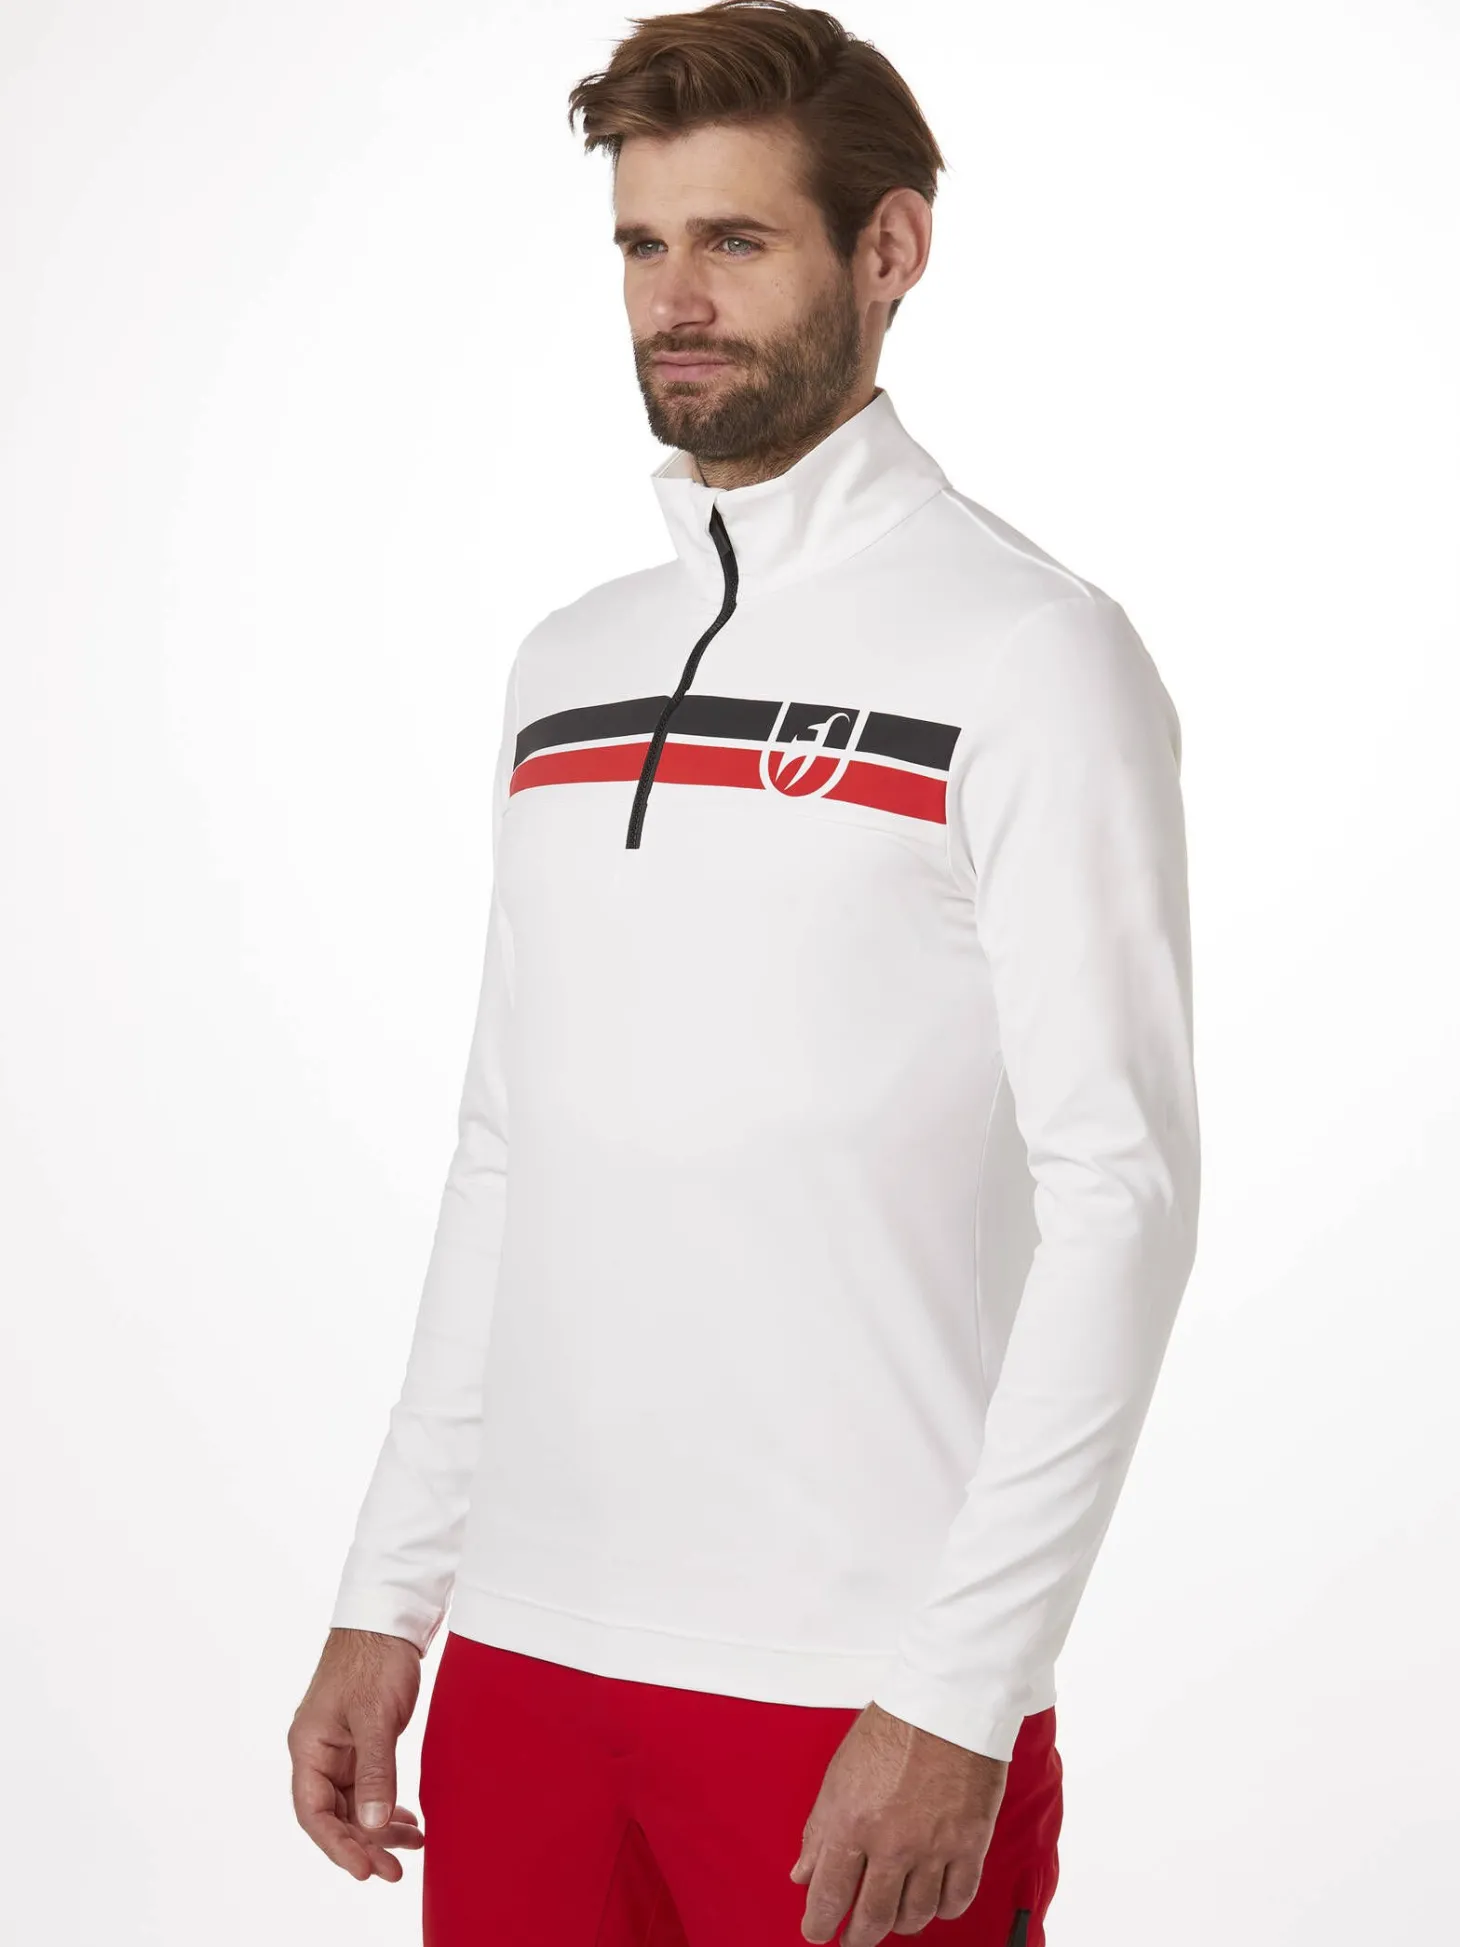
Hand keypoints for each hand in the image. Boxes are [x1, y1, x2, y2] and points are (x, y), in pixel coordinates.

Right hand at [288, 1627, 427, 1881]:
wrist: (389, 1616)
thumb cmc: (373, 1658)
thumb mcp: (374, 1716)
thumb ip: (374, 1771)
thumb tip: (372, 1826)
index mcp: (309, 1746)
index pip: (314, 1812)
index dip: (338, 1845)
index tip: (366, 1868)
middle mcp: (319, 1752)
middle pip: (334, 1814)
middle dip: (363, 1844)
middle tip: (394, 1870)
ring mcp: (341, 1747)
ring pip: (355, 1804)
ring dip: (379, 1828)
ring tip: (412, 1847)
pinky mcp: (363, 1741)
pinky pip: (369, 1786)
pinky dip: (386, 1805)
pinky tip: (408, 1820)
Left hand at [789, 1702, 1007, 1945]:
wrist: (946, 1704)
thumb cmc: (892, 1729)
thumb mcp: (839, 1774)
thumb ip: (820, 1829)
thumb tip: (803, 1872)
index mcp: (850, 1823)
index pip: (827, 1895)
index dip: (819, 1923)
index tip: (817, 1931)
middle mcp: (890, 1844)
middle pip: (872, 1918)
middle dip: (858, 1937)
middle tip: (854, 1939)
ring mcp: (932, 1848)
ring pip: (914, 1916)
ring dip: (900, 1922)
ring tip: (893, 1915)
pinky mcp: (969, 1845)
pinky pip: (955, 1901)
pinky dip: (942, 1909)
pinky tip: (933, 1900)